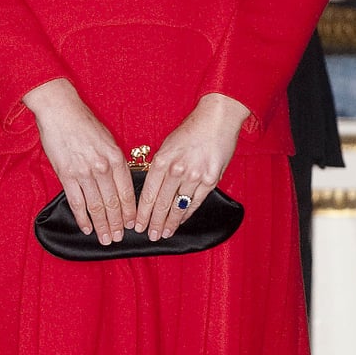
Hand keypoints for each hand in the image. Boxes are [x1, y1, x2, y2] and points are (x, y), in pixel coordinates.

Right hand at [23, 78, 136, 244]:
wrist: (60, 111)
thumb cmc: (84, 123)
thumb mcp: (108, 139)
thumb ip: (115, 161)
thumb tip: (120, 182)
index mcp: (116, 157)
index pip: (127, 192)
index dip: (130, 212)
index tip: (132, 225)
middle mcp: (102, 167)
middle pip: (113, 203)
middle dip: (117, 224)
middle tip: (118, 238)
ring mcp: (84, 172)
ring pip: (96, 206)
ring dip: (102, 225)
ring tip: (105, 239)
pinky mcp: (66, 175)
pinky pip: (76, 202)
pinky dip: (82, 218)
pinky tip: (87, 228)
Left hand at [135, 93, 249, 240]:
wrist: (217, 119)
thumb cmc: (191, 130)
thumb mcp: (167, 145)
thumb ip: (160, 166)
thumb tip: (153, 188)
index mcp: (162, 160)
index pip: (148, 193)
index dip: (142, 213)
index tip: (138, 225)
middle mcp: (176, 170)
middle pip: (161, 203)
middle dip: (154, 222)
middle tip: (150, 235)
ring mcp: (194, 176)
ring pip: (178, 206)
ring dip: (171, 222)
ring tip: (165, 233)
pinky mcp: (210, 180)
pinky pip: (195, 202)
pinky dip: (187, 214)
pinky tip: (181, 221)